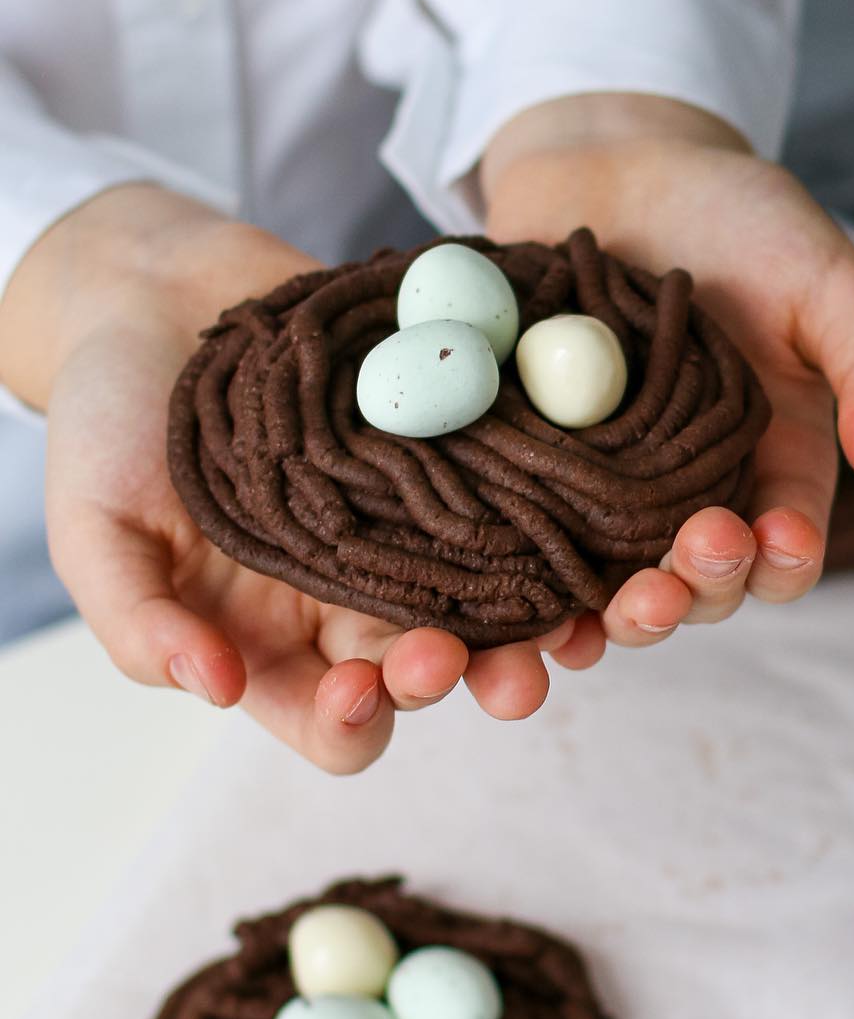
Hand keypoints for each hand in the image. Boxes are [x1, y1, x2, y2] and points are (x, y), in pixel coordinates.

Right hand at [0, 187, 598, 772]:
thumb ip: (140, 621)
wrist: (163, 294)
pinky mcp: (458, 457)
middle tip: (508, 672)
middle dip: (481, 680)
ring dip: (547, 618)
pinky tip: (589, 511)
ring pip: (504, 595)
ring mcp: (418, 528)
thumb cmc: (110, 422)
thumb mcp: (98, 528)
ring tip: (578, 615)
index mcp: (278, 646)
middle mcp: (361, 600)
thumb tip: (212, 690)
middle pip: (442, 668)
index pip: (335, 724)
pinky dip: (559, 512)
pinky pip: (520, 497)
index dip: (357, 725)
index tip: (362, 692)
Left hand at [482, 94, 853, 654]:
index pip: (788, 545)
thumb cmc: (738, 215)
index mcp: (774, 462)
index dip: (783, 558)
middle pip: (700, 583)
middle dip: (690, 596)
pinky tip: (514, 605)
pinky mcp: (527, 464)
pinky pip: (525, 541)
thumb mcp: (827, 277)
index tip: (772, 539)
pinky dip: (521, 587)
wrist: (613, 159)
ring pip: (612, 584)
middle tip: (667, 583)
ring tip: (599, 617)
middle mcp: (691, 490)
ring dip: (610, 618)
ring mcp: (605, 483)